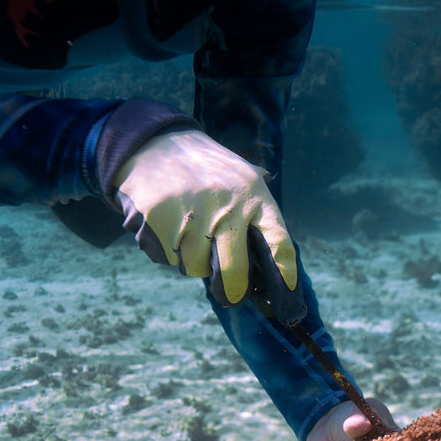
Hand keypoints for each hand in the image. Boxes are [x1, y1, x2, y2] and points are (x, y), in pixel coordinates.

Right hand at [112, 130, 297, 306]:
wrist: (154, 143)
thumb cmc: (206, 167)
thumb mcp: (242, 175)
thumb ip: (260, 208)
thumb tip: (278, 253)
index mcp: (254, 197)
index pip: (278, 242)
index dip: (284, 272)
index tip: (286, 291)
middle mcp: (228, 208)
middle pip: (235, 269)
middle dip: (233, 290)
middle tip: (232, 297)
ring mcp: (194, 216)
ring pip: (198, 267)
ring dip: (195, 261)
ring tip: (190, 235)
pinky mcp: (161, 222)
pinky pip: (170, 257)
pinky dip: (171, 251)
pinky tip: (169, 227)